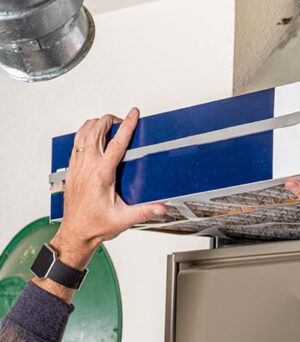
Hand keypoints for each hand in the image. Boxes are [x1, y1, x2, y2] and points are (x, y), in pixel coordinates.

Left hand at [34, 108, 166, 301]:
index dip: (127, 126)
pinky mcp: (72, 171)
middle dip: (109, 120)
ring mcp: (77, 167)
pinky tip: (91, 137)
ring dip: (95, 125)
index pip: (116, 144)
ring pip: (82, 134)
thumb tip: (162, 206)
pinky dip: (84, 134)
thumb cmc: (95, 226)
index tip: (132, 114)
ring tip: (107, 124)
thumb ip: (145, 211)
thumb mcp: (124, 219)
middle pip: (95, 131)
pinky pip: (76, 144)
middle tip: (122, 120)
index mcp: (101, 175)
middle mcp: (87, 168)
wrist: (76, 234)